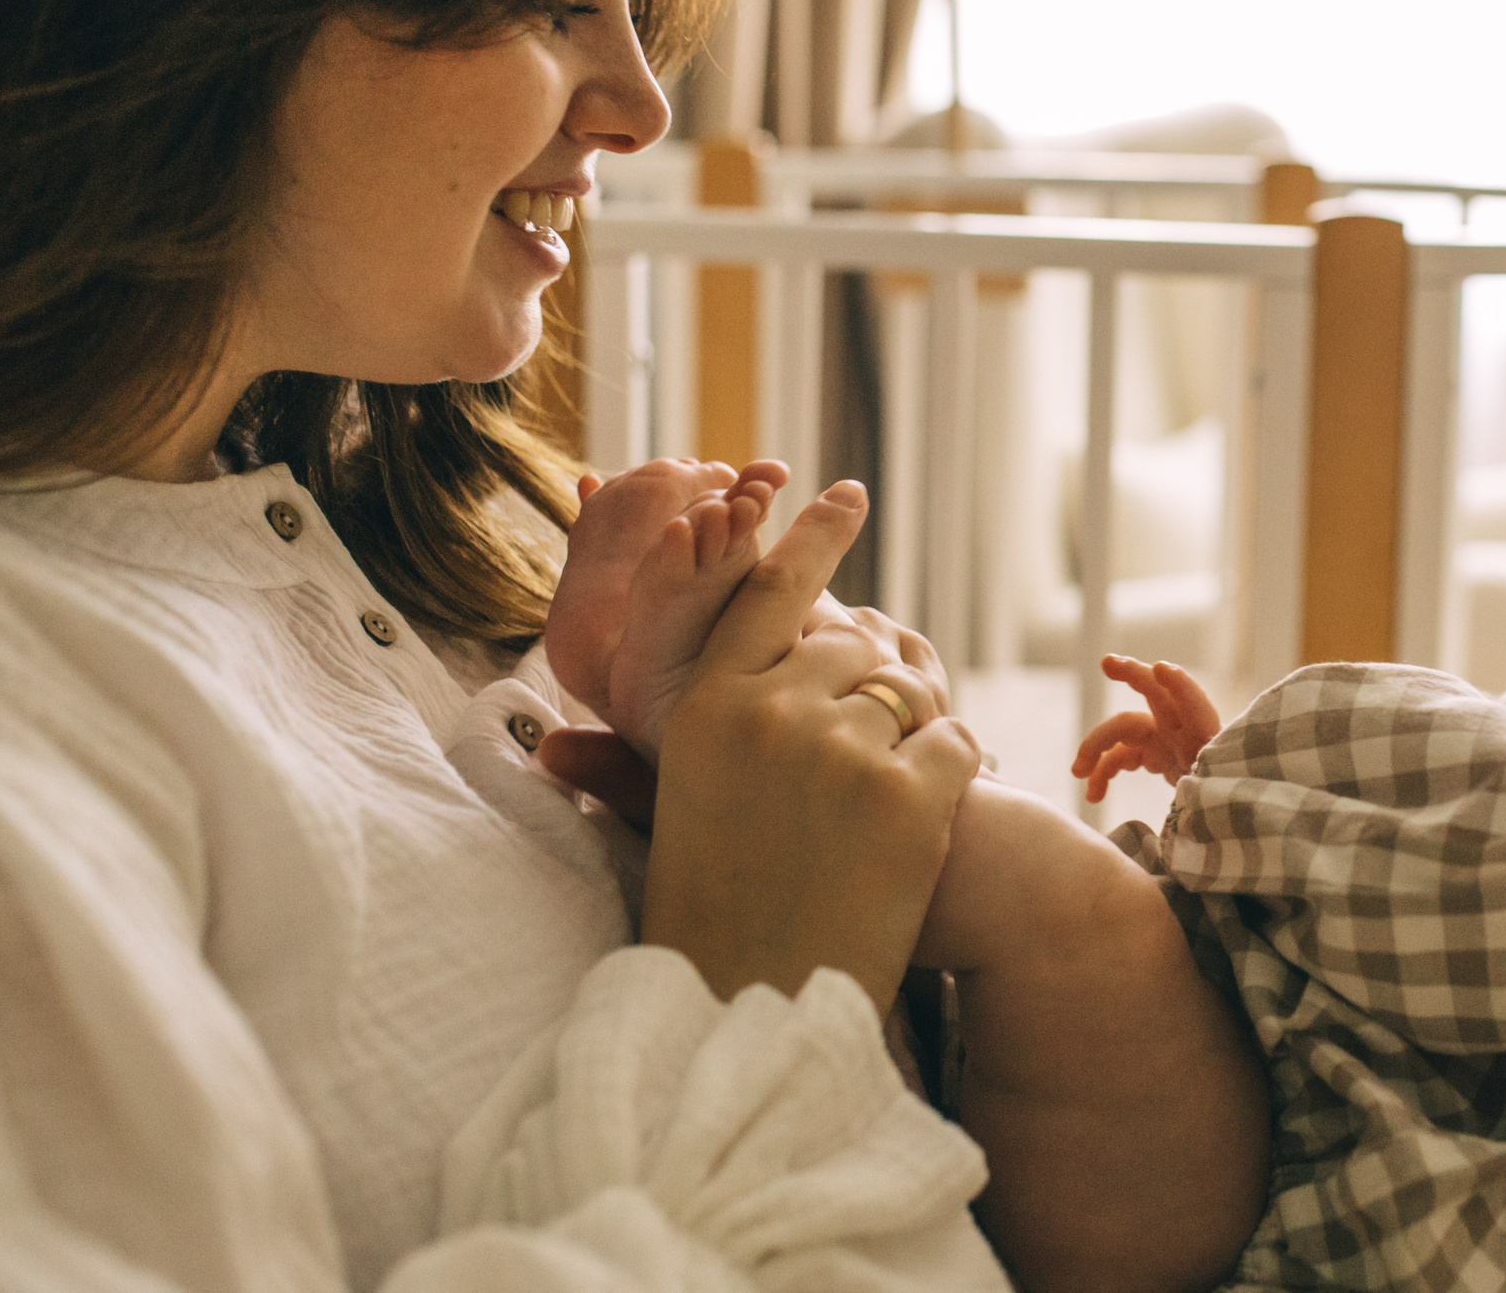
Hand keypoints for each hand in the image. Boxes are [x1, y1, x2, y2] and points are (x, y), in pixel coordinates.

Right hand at [622, 481, 979, 1013]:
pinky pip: (954, 739)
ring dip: (907, 736)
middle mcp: (770, 713)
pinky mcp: (911, 794)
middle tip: (855, 760)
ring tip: (877, 804)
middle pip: (852, 646)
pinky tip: (918, 823)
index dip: (813, 536)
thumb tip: (551, 743)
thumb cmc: (713, 915)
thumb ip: (630, 760)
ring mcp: (844, 750)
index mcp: (703, 707)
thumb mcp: (666, 819)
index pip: (768, 589)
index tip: (845, 494)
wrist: (765, 1011)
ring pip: (908, 692)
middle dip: (864, 691)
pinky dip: (950, 774)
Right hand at [1070, 655, 1222, 802]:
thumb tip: (1190, 796)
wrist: (1237, 810)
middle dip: (1134, 674)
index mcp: (1208, 740)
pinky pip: (1122, 754)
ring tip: (1078, 772)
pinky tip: (1093, 795)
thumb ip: (1205, 793)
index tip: (1161, 669)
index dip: (1181, 686)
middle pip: (1158, 696)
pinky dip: (1104, 771)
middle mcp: (1186, 732)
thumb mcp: (1223, 799)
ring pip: (1126, 728)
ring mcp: (1168, 740)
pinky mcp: (1157, 754)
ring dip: (1098, 744)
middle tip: (1108, 663)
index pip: (1197, 707)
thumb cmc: (1231, 802)